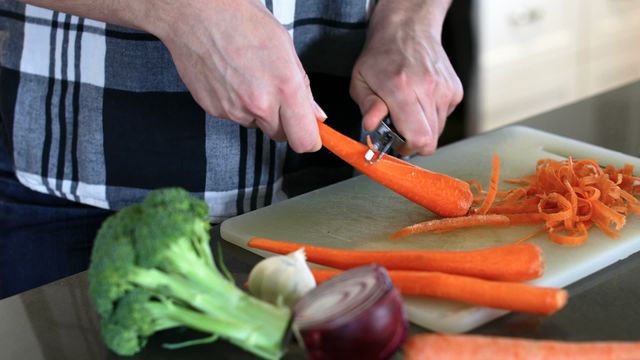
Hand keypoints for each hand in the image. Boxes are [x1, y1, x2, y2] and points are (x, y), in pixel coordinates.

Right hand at [145, 0, 325, 152]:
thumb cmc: (241, 20)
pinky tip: (230, 77)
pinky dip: (236, 103)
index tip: (311, 133)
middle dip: (284, 121)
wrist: (196, 13)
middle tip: (276, 92)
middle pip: (281, 135)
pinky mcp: (213, 110)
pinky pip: (234, 116)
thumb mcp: (285, 46)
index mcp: (284, 87)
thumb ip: (302, 86)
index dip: (310, 140)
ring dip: (258, 110)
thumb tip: (315, 115)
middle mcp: (259, 104)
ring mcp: (233, 110)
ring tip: (248, 76)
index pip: (304, 140)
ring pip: (256, 124)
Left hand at [350, 0, 461, 155]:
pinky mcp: (455, 90)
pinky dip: (432, 116)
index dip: (409, 148)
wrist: (408, 29)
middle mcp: (428, 90)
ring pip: (438, 130)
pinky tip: (420, 101)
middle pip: (431, 139)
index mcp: (402, 89)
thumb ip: (367, 106)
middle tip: (399, 128)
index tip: (398, 144)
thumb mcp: (361, 80)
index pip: (419, 137)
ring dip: (422, 128)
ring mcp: (445, 90)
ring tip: (408, 111)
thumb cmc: (381, 56)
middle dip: (413, 141)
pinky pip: (444, 117)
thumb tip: (371, 125)